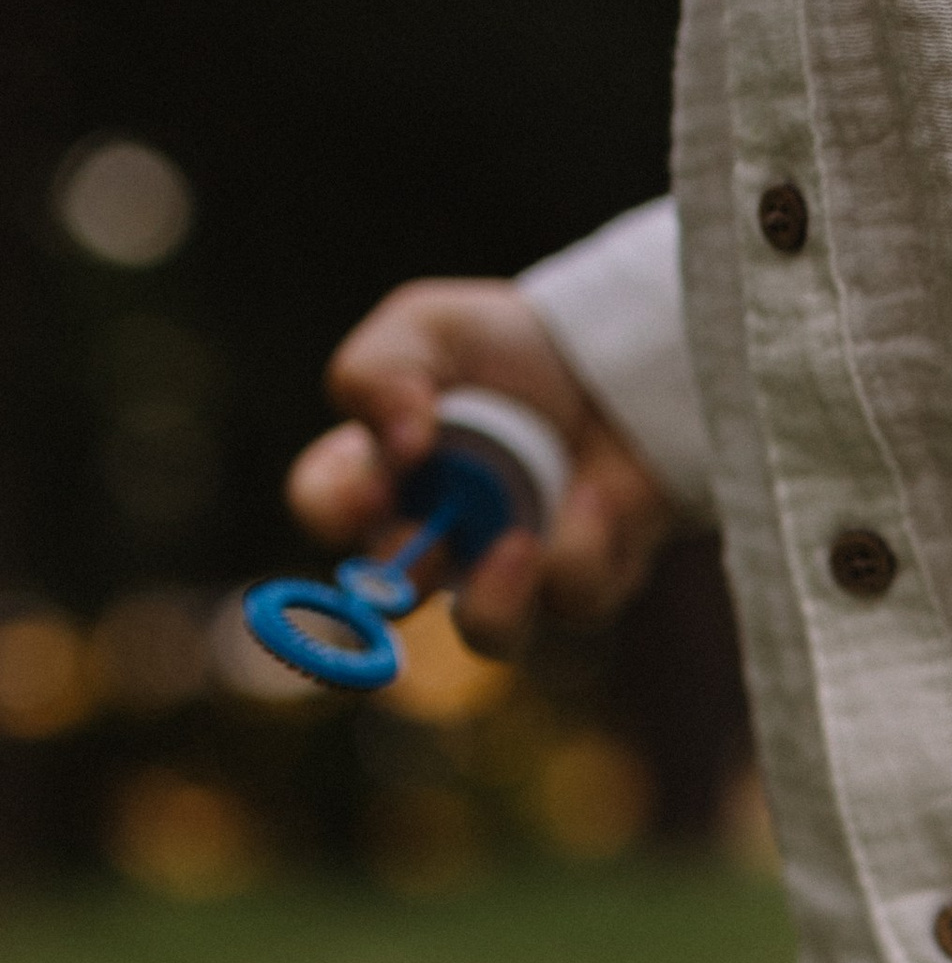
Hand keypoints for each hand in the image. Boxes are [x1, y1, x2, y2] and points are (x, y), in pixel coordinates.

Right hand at [286, 280, 673, 655]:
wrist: (615, 365)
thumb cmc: (508, 350)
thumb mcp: (430, 328)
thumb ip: (381, 370)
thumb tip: (399, 443)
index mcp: (381, 474)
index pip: (324, 508)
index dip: (332, 508)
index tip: (370, 485)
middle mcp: (433, 538)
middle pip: (392, 599)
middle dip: (407, 573)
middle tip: (434, 535)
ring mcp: (505, 575)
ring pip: (488, 634)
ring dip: (499, 597)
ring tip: (523, 541)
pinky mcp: (579, 589)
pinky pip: (574, 598)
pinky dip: (583, 543)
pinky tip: (595, 495)